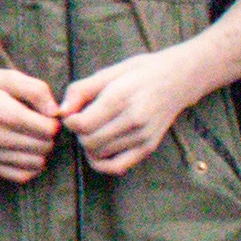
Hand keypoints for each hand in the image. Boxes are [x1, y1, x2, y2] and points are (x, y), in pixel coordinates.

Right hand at [0, 60, 59, 184]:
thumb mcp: (8, 76)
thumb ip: (36, 90)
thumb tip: (56, 112)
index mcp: (4, 114)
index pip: (48, 130)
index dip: (53, 121)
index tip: (45, 114)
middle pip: (44, 147)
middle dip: (48, 136)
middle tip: (39, 124)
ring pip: (36, 164)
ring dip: (40, 151)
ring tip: (31, 137)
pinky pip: (20, 176)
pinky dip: (29, 167)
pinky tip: (26, 152)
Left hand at [53, 45, 203, 177]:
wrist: (178, 79)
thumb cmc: (139, 73)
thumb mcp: (108, 72)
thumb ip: (81, 90)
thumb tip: (62, 111)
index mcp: (121, 98)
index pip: (82, 124)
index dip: (70, 121)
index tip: (73, 113)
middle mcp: (133, 120)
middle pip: (89, 142)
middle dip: (78, 134)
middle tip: (83, 121)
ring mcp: (142, 137)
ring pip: (99, 155)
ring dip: (89, 146)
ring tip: (95, 130)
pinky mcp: (148, 148)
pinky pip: (117, 167)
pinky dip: (101, 163)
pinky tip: (100, 149)